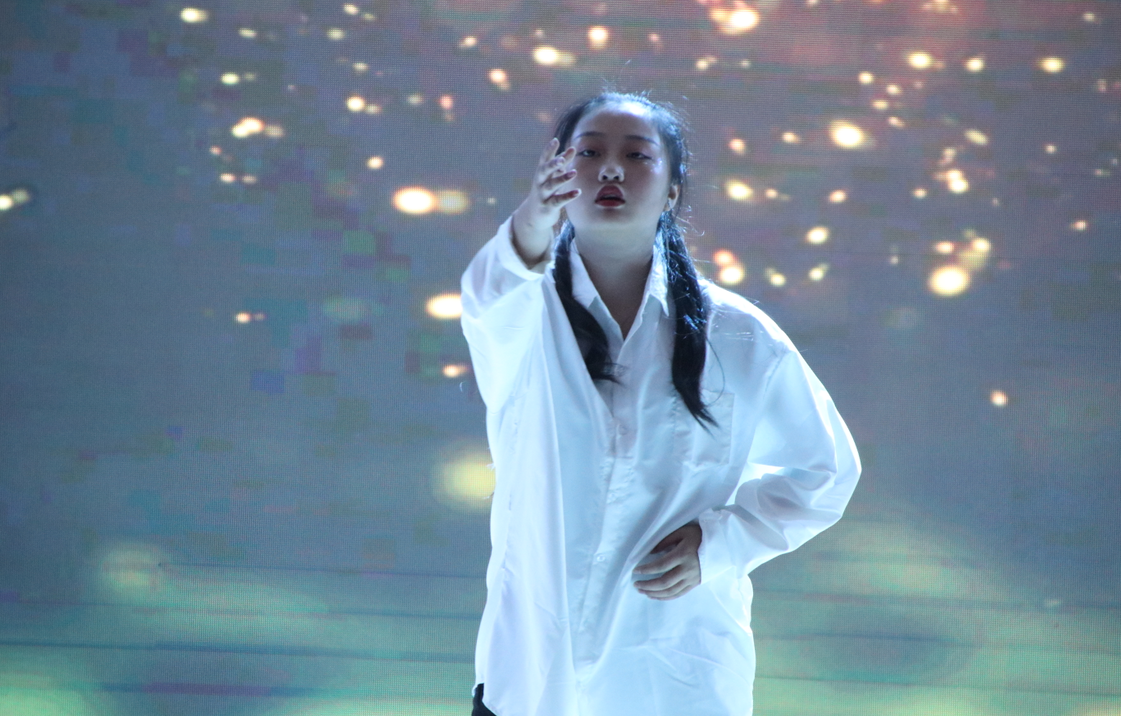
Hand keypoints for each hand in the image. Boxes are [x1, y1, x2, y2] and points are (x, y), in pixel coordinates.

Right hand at [511, 138, 579, 263]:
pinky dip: (568, 196)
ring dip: (563, 179)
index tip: (555, 140)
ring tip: (575, 172)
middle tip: (561, 159)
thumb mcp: (553, 176)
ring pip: (551, 185)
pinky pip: (558, 201)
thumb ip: (562, 163)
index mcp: (541, 173)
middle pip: (544, 171)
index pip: (544, 159)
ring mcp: (543, 195)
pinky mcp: (548, 207)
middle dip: (552, 164)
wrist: (534, 215)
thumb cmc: (546, 191)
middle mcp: (540, 182)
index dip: (549, 150)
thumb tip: (572, 148)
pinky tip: (578, 192)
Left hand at [632, 521, 701, 599]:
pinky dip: (665, 597)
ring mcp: (692, 579)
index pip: (661, 565)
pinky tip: (655, 596)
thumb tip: (650, 553)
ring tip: (643, 591)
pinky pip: (678, 594)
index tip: (635, 570)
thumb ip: (665, 542)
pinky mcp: (695, 584)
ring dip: (655, 593)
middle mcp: (687, 569)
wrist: (720, 544)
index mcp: (683, 555)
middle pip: (664, 582)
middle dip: (648, 585)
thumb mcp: (681, 532)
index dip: (647, 569)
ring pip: (671, 591)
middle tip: (636, 584)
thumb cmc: (698, 535)